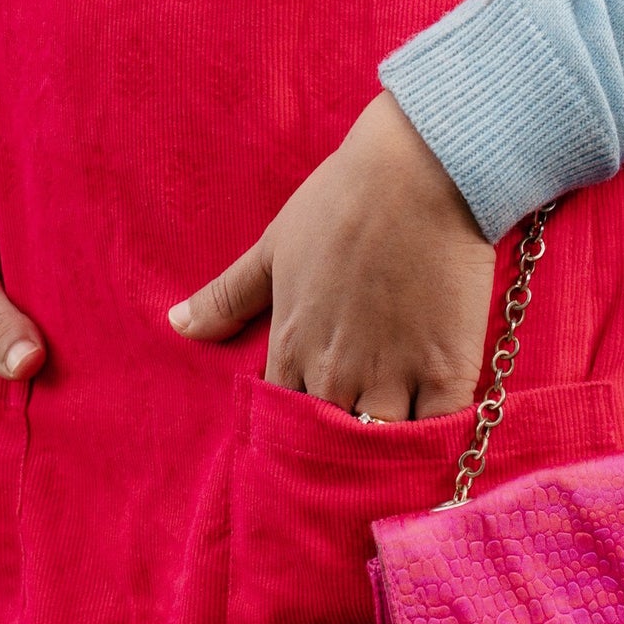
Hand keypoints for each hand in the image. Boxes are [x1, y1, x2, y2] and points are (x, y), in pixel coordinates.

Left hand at [169, 92, 494, 420]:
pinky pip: (440, 435)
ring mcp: (393, 376)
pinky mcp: (447, 372)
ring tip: (396, 448)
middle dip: (339, 453)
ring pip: (381, 448)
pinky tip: (436, 440)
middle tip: (354, 448)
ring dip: (385, 452)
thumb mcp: (274, 246)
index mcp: (291, 346)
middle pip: (331, 447)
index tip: (311, 428)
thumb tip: (176, 325)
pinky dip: (437, 445)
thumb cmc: (342, 199)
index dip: (297, 430)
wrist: (419, 169)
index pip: (282, 421)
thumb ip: (227, 295)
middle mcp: (336, 373)